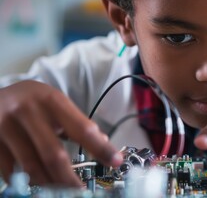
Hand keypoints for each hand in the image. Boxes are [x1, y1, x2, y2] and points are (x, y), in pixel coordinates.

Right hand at [0, 80, 122, 185]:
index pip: (82, 128)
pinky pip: (10, 171)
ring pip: (32, 167)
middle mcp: (27, 111)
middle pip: (54, 155)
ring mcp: (4, 127)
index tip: (115, 162)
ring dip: (49, 184)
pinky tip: (35, 183)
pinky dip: (26, 181)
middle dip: (69, 179)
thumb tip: (103, 143)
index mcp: (51, 99)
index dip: (101, 147)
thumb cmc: (30, 103)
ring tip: (60, 191)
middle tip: (80, 190)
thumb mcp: (54, 104)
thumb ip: (75, 122)